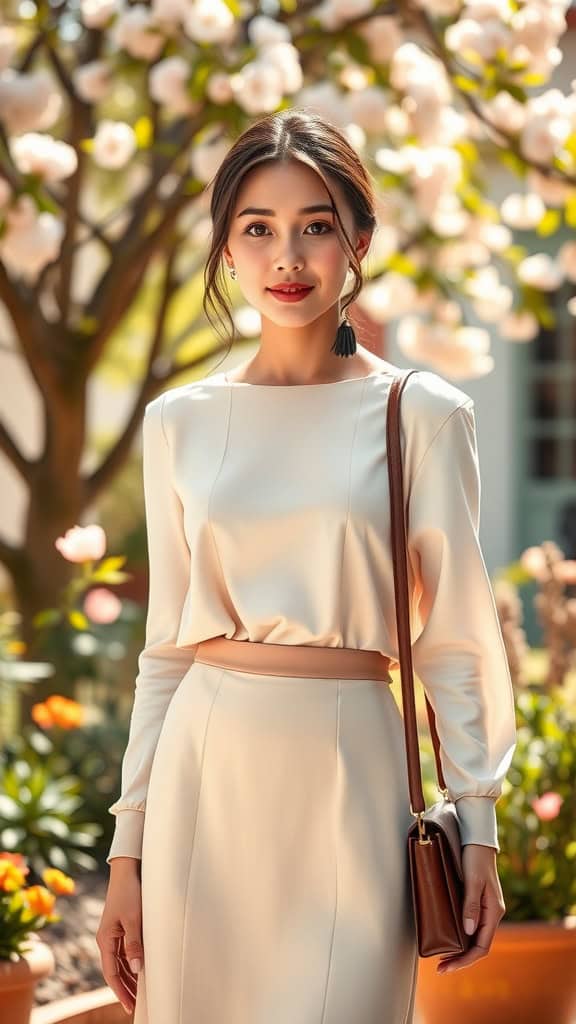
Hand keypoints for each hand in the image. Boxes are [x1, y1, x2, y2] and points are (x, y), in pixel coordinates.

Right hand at [96, 862, 143, 1014]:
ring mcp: (113, 933)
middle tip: (137, 1005)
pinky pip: (124, 952)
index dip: (120, 991)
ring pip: (120, 962)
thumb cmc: (129, 892)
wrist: (127, 870)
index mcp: (105, 939)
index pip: (111, 973)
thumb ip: (134, 944)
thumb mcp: (133, 919)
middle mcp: (106, 939)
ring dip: (129, 978)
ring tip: (140, 993)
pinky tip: (140, 970)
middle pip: (114, 970)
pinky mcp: (121, 927)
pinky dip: (131, 963)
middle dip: (125, 988)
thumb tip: (135, 969)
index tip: (130, 1006)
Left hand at [437, 843, 505, 973]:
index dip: (465, 960)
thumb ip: (470, 905)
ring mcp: (485, 908)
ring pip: (474, 936)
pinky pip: (471, 925)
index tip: (447, 966)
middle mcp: (491, 913)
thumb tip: (467, 931)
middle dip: (460, 958)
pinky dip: (460, 935)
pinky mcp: (478, 902)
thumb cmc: (475, 858)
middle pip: (478, 945)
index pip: (481, 947)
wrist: (478, 840)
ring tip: (443, 956)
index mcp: (493, 912)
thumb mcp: (472, 880)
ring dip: (460, 949)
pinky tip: (450, 936)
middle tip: (440, 967)